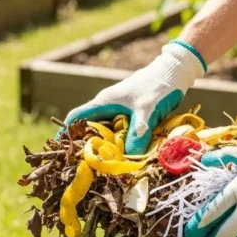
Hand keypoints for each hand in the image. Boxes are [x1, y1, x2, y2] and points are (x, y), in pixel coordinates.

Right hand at [63, 40, 206, 154]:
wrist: (174, 72)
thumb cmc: (157, 87)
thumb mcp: (147, 112)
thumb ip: (137, 134)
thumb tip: (129, 159)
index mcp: (104, 103)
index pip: (76, 117)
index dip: (66, 133)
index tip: (62, 150)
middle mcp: (107, 106)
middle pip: (89, 127)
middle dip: (86, 144)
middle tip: (85, 164)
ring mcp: (118, 108)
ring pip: (104, 130)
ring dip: (103, 145)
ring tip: (103, 163)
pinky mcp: (129, 112)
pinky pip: (117, 130)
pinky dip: (117, 142)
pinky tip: (123, 153)